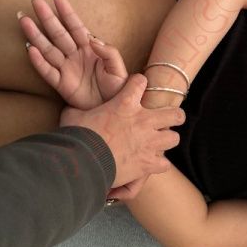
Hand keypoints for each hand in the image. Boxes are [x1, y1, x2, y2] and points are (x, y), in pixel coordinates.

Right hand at [18, 0, 127, 109]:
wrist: (112, 109)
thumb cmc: (117, 88)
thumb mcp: (118, 68)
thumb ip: (108, 52)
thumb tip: (93, 40)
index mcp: (90, 49)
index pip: (76, 26)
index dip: (67, 12)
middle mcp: (75, 56)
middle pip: (58, 33)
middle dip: (47, 17)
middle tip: (35, 1)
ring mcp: (67, 69)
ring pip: (48, 49)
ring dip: (36, 35)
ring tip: (24, 20)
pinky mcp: (61, 85)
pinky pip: (47, 71)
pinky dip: (38, 61)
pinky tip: (29, 49)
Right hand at [59, 74, 185, 197]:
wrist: (82, 162)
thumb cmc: (77, 136)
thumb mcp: (74, 116)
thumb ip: (78, 109)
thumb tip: (71, 108)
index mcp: (125, 104)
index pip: (141, 81)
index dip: (139, 83)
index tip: (136, 88)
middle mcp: (143, 120)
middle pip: (175, 114)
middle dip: (173, 117)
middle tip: (164, 120)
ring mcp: (149, 142)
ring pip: (174, 138)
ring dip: (166, 140)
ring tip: (158, 142)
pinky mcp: (148, 163)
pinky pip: (164, 164)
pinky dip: (158, 165)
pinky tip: (150, 164)